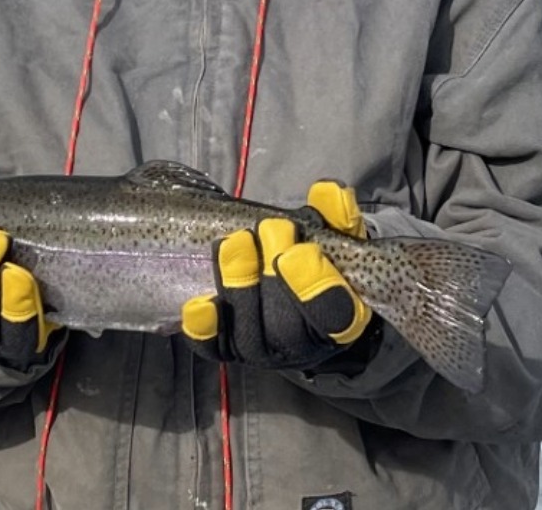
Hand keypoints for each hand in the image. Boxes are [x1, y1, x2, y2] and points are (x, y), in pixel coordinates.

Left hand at [182, 181, 377, 372]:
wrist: (287, 282)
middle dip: (272, 277)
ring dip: (240, 287)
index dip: (317, 287)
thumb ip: (336, 213)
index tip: (299, 251)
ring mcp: (264, 349)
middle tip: (268, 229)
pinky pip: (214, 347)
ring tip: (236, 242)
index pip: (337, 317)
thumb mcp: (333, 232)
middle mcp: (304, 344)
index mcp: (342, 318)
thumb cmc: (316, 255)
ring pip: (250, 337)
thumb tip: (328, 192)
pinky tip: (199, 303)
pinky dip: (206, 327)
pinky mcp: (229, 348)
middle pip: (287, 329)